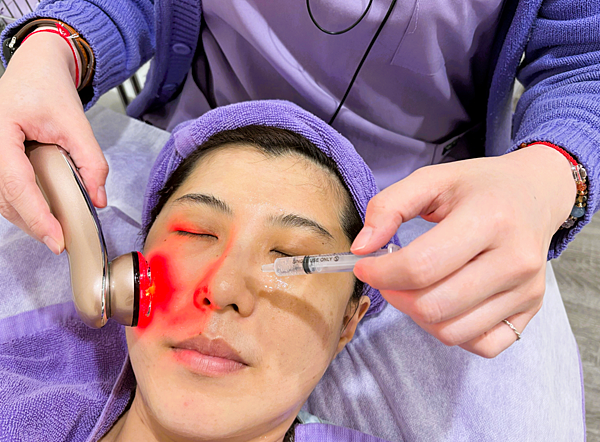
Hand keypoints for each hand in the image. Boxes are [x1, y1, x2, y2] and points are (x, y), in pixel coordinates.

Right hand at [0, 32, 107, 253]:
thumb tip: (98, 199)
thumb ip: (92, 161)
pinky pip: (4, 190)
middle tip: (60, 243)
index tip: (57, 239)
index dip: (37, 216)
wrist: (36, 69)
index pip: (16, 184)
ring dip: (27, 218)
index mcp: (0, 131)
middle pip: (5, 197)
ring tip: (55, 232)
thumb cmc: (48, 88)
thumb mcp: (76, 123)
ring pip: (1, 199)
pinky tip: (43, 215)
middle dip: (33, 223)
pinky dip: (23, 206)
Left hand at [352, 145, 575, 357]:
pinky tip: (444, 303)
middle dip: (395, 295)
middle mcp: (515, 260)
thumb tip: (362, 249)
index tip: (364, 265)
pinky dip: (452, 332)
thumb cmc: (479, 187)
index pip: (421, 266)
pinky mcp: (531, 309)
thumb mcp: (432, 179)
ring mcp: (527, 290)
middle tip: (388, 277)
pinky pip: (482, 345)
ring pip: (452, 332)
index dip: (381, 273)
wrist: (536, 194)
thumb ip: (389, 207)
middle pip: (433, 306)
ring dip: (418, 315)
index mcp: (489, 219)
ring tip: (414, 288)